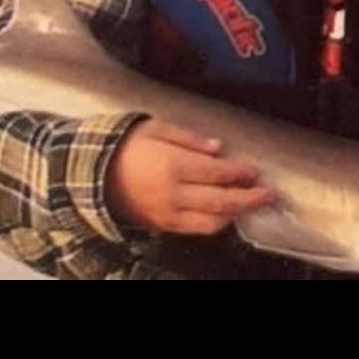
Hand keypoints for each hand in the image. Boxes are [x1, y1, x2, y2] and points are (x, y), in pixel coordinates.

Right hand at [106, 118, 275, 236]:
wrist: (92, 174)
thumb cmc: (124, 146)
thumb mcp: (155, 128)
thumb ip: (189, 139)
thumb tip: (217, 148)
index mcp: (172, 165)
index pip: (217, 173)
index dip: (239, 174)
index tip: (254, 171)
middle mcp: (173, 194)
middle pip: (220, 201)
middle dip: (247, 199)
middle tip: (267, 194)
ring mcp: (167, 213)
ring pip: (211, 222)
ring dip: (234, 214)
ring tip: (250, 205)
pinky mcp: (161, 225)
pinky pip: (194, 230)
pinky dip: (214, 224)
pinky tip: (225, 215)